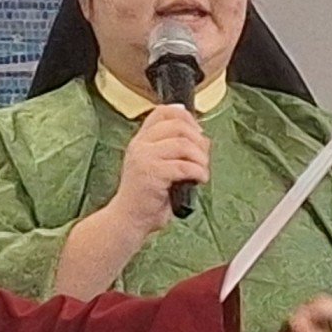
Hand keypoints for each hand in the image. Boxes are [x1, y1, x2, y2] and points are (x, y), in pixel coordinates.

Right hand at [50, 105, 210, 297]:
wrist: (128, 220)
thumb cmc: (146, 197)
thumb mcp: (159, 166)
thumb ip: (174, 149)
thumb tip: (200, 135)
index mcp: (141, 140)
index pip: (163, 111)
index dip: (186, 117)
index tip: (197, 133)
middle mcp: (140, 145)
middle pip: (178, 125)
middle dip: (199, 140)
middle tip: (203, 157)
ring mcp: (144, 158)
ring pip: (184, 144)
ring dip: (201, 158)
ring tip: (202, 170)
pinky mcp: (151, 173)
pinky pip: (184, 165)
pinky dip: (198, 172)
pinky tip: (199, 179)